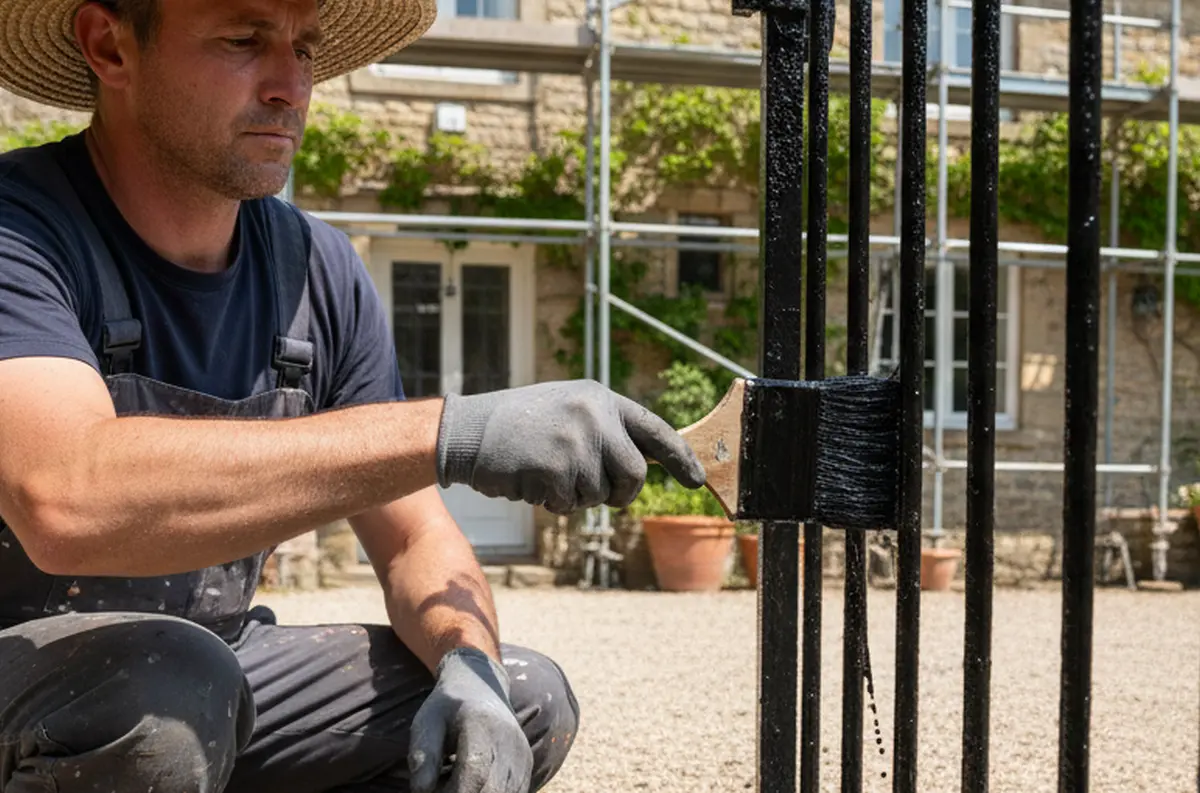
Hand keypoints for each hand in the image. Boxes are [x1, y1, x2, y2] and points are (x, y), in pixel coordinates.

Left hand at [408, 648, 532, 792]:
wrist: (480, 687)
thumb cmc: (447, 708)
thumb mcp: (426, 722)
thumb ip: (422, 755)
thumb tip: (422, 791)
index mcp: (483, 724)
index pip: (474, 771)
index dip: (452, 792)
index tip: (430, 791)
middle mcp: (510, 741)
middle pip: (491, 790)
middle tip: (440, 785)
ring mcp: (522, 755)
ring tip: (454, 781)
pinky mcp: (527, 767)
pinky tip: (470, 783)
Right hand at [435, 379, 705, 513]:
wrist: (467, 430)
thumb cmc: (520, 425)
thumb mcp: (569, 411)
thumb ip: (605, 430)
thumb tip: (645, 464)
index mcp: (600, 398)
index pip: (654, 429)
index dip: (680, 458)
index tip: (697, 479)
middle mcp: (593, 416)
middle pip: (634, 474)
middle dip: (621, 493)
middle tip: (603, 496)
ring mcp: (574, 443)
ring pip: (598, 495)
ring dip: (575, 496)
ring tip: (545, 471)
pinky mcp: (554, 469)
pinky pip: (568, 504)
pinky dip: (551, 501)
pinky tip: (530, 480)